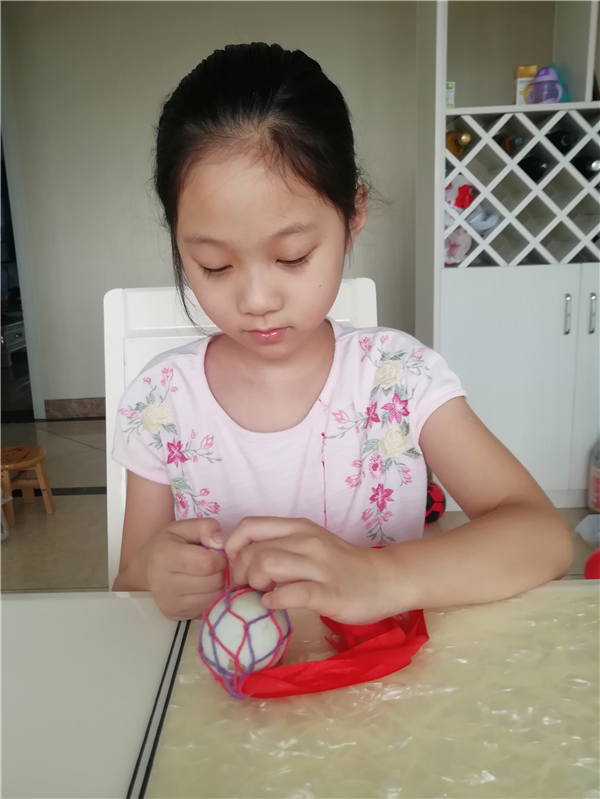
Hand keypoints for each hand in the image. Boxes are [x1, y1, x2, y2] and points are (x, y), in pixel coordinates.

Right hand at [141, 518, 226, 619]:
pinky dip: (210, 596)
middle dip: (219, 571)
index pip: (208, 563)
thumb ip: (205, 527)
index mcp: (165, 555)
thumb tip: (222, 543)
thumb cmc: (167, 544)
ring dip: (217, 584)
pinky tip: (201, 586)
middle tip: (211, 564)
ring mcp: (169, 602)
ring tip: (206, 574)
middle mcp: (164, 583)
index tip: (215, 552)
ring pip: (213, 596)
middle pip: (213, 581)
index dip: (219, 556)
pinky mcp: (175, 615)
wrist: (143, 570)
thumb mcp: (183, 527)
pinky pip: (207, 607)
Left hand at [225, 517, 393, 623]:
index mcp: (299, 527)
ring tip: (261, 595)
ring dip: (255, 584)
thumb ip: (282, 546)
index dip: (232, 546)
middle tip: (247, 588)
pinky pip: (291, 593)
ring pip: (268, 564)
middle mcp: (307, 541)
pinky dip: (275, 601)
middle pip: (253, 550)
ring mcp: (319, 566)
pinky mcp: (330, 592)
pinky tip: (275, 605)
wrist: (387, 579)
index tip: (236, 566)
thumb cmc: (345, 565)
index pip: (249, 526)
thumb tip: (244, 562)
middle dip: (241, 573)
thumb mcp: (311, 544)